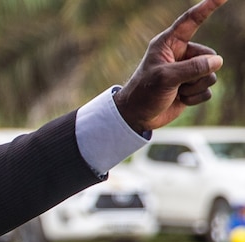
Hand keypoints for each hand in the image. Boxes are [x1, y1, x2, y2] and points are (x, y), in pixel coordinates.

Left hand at [115, 0, 225, 133]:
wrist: (137, 117)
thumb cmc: (144, 93)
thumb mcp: (165, 78)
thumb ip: (192, 68)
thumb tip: (217, 61)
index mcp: (168, 44)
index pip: (191, 21)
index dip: (207, 7)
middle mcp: (180, 54)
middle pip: (209, 56)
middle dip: (198, 73)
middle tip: (178, 83)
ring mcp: (187, 71)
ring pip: (210, 75)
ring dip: (195, 87)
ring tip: (177, 92)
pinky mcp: (191, 87)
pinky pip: (207, 90)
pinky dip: (195, 98)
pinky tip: (180, 100)